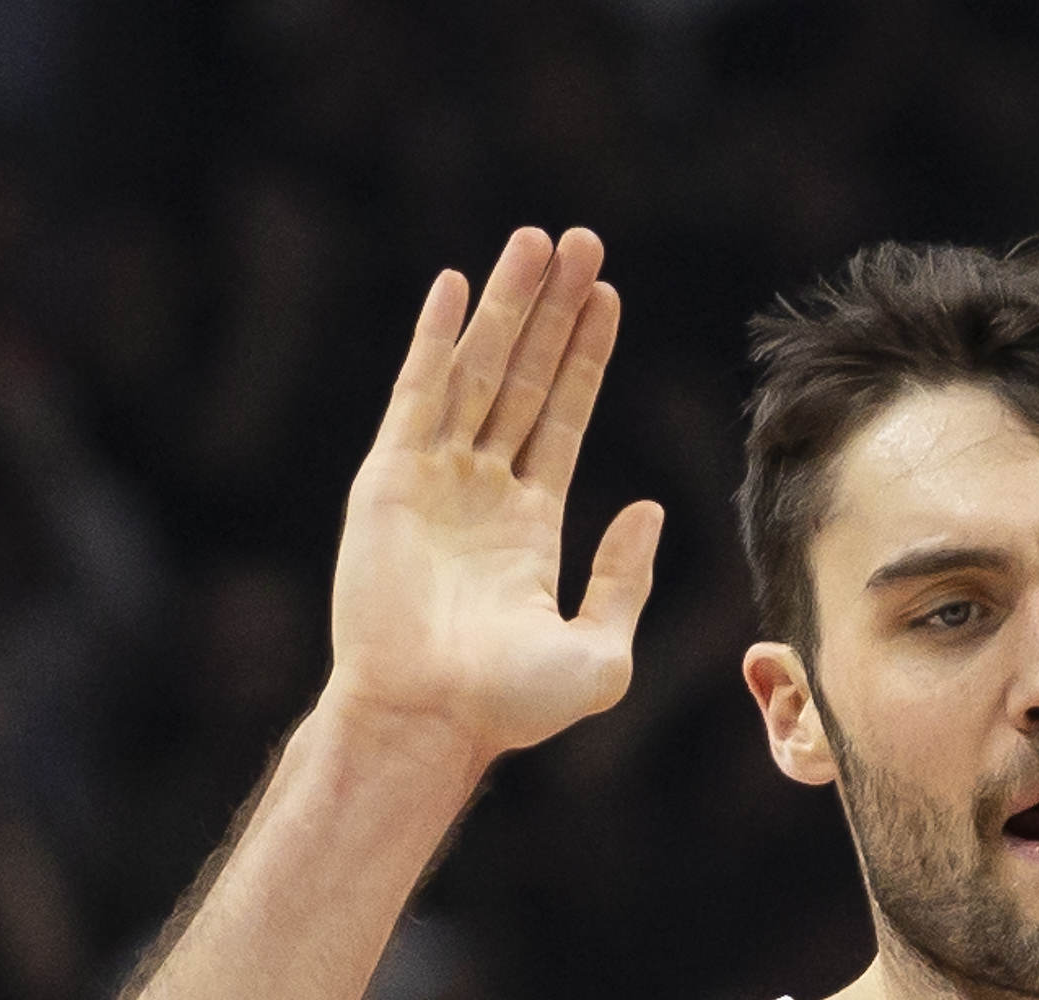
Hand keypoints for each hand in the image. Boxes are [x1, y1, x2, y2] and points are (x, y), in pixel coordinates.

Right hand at [329, 225, 661, 768]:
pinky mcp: (390, 478)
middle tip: (581, 242)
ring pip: (478, 371)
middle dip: (552, 310)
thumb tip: (648, 510)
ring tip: (536, 242)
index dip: (586, 357)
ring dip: (506, 306)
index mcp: (529, 528)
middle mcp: (481, 493)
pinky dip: (436, 339)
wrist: (430, 719)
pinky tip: (458, 286)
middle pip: (526, 378)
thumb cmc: (508, 707)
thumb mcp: (600, 654)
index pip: (564, 418)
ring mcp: (434, 480)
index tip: (607, 296)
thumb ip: (627, 581)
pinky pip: (418, 392)